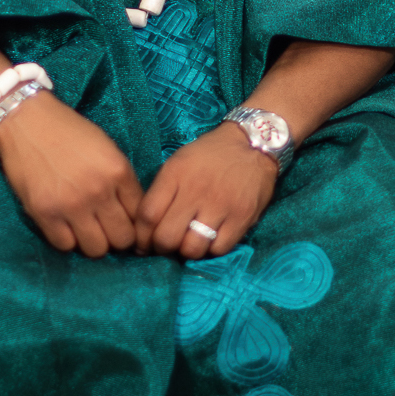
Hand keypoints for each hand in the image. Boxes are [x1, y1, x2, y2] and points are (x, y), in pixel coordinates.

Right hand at [0, 91, 142, 257]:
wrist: (27, 121)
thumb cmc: (69, 132)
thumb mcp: (107, 149)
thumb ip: (121, 181)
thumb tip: (132, 214)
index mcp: (118, 171)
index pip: (141, 216)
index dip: (136, 223)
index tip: (125, 222)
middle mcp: (99, 191)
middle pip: (122, 239)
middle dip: (117, 237)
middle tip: (106, 229)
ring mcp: (71, 204)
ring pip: (96, 249)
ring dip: (93, 242)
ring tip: (85, 228)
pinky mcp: (44, 213)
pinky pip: (65, 246)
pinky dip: (67, 239)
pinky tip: (65, 226)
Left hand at [135, 122, 277, 258]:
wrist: (252, 144)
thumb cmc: (209, 155)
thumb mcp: (178, 162)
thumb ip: (161, 191)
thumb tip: (146, 227)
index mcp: (175, 174)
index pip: (147, 215)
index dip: (141, 236)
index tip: (143, 244)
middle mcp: (195, 190)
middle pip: (166, 237)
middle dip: (161, 248)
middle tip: (166, 247)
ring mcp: (220, 205)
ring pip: (192, 248)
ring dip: (187, 251)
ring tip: (189, 243)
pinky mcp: (242, 216)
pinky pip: (219, 248)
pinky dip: (212, 249)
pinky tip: (211, 239)